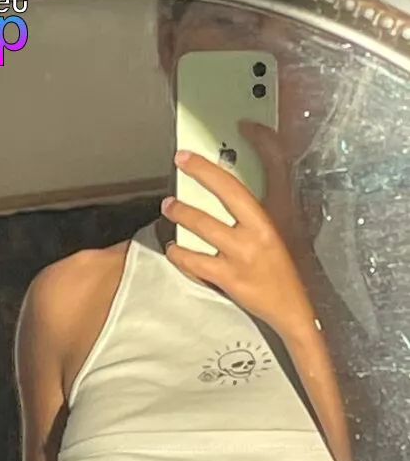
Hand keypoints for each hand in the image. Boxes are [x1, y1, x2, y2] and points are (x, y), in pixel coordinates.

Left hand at [161, 147, 315, 339]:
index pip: (252, 177)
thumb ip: (256, 214)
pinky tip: (173, 250)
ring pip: (204, 225)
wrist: (292, 309)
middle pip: (226, 193)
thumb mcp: (277, 234)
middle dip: (200, 172)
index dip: (228, 159)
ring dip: (182, 214)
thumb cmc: (281, 270)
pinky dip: (179, 254)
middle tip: (180, 162)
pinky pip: (195, 261)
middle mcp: (258, 232)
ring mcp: (242, 255)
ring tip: (168, 207)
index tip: (203, 151)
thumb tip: (228, 194)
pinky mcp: (229, 278)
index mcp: (272, 218)